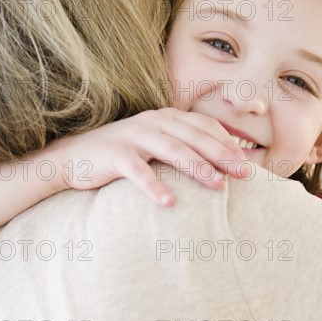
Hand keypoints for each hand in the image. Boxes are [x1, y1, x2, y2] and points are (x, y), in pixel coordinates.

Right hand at [53, 108, 249, 205]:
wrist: (75, 156)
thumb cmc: (124, 153)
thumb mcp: (155, 144)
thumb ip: (181, 146)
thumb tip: (217, 165)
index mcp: (167, 117)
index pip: (204, 126)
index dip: (227, 143)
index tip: (246, 163)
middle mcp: (154, 122)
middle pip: (195, 137)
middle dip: (222, 155)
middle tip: (243, 175)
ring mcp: (134, 136)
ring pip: (173, 150)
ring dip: (197, 168)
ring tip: (218, 186)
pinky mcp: (116, 154)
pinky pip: (138, 171)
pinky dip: (154, 187)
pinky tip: (169, 203)